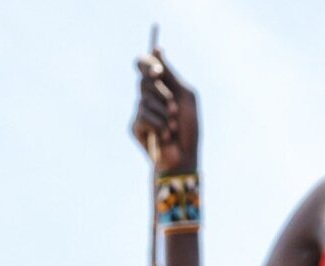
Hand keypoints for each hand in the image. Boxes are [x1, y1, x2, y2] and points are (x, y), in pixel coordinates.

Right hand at [131, 47, 199, 174]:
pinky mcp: (135, 128)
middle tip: (175, 109)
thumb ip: (170, 74)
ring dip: (164, 114)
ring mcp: (140, 112)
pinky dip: (158, 126)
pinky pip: (142, 117)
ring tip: (173, 127)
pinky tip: (165, 136)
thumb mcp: (184, 96)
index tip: (158, 72)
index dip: (147, 64)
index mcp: (160, 86)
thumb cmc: (189, 128)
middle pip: (144, 80)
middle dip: (162, 94)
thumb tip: (157, 49)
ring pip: (144, 100)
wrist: (185, 157)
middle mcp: (148, 96)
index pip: (144, 65)